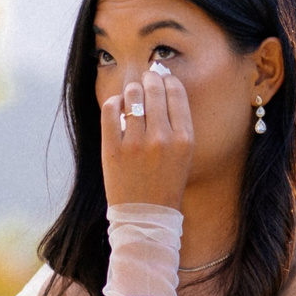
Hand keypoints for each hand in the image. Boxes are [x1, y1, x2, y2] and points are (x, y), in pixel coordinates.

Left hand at [99, 61, 193, 208]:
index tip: (162, 78)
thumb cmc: (165, 184)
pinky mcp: (113, 150)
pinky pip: (111, 110)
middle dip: (149, 79)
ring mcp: (136, 144)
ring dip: (131, 90)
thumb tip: (164, 86)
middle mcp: (162, 139)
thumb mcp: (184, 155)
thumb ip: (176, 124)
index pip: (176, 92)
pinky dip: (114, 102)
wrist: (145, 217)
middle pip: (154, 89)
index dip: (167, 80)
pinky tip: (117, 107)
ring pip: (132, 95)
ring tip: (132, 95)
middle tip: (145, 80)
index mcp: (185, 139)